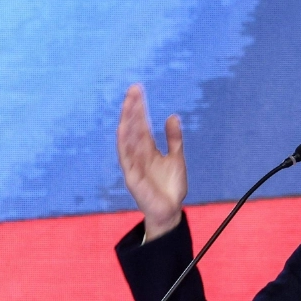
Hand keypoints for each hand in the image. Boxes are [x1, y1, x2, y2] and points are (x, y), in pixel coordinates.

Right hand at [117, 84, 186, 239]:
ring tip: (129, 104)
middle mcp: (138, 154)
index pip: (141, 124)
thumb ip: (174, 138)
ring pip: (127, 139)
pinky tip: (123, 128)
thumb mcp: (177, 158)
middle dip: (132, 109)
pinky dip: (124, 142)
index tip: (138, 89)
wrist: (171, 210)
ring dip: (127, 121)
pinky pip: (126, 157)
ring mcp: (133, 164)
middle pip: (133, 127)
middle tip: (133, 90)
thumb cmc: (171, 187)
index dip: (139, 108)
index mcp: (147, 149)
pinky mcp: (132, 177)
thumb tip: (173, 116)